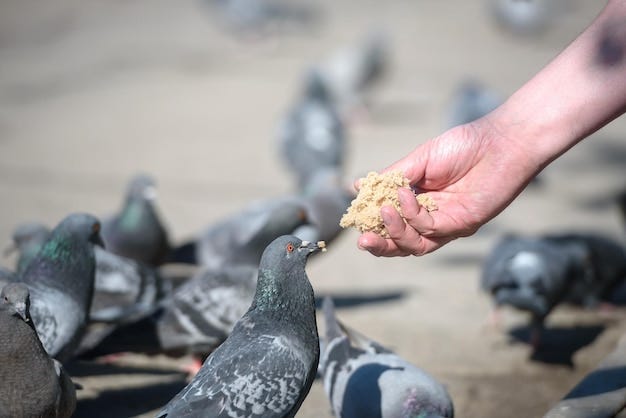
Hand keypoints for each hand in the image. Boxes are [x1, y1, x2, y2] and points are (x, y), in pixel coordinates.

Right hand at [357, 121, 537, 255]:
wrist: (501, 143)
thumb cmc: (464, 146)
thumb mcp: (419, 160)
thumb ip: (392, 176)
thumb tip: (358, 187)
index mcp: (419, 202)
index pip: (391, 222)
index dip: (372, 224)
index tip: (354, 218)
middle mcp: (431, 217)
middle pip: (400, 243)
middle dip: (380, 244)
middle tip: (362, 240)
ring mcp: (447, 224)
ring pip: (414, 244)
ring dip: (394, 233)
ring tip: (381, 213)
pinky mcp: (462, 225)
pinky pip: (431, 229)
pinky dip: (413, 215)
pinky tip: (406, 195)